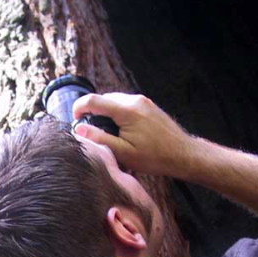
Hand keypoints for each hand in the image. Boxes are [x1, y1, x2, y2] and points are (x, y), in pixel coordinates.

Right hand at [72, 93, 194, 177]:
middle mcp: (135, 101)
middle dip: (93, 112)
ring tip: (107, 133)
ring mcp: (143, 101)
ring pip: (115, 100)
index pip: (93, 100)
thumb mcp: (123, 153)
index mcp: (126, 111)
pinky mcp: (148, 105)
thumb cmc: (154, 158)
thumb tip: (79, 129)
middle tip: (91, 131)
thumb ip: (100, 139)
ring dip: (106, 112)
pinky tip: (121, 131)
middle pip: (104, 98)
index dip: (79, 108)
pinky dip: (118, 113)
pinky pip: (126, 104)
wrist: (183, 155)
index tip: (75, 120)